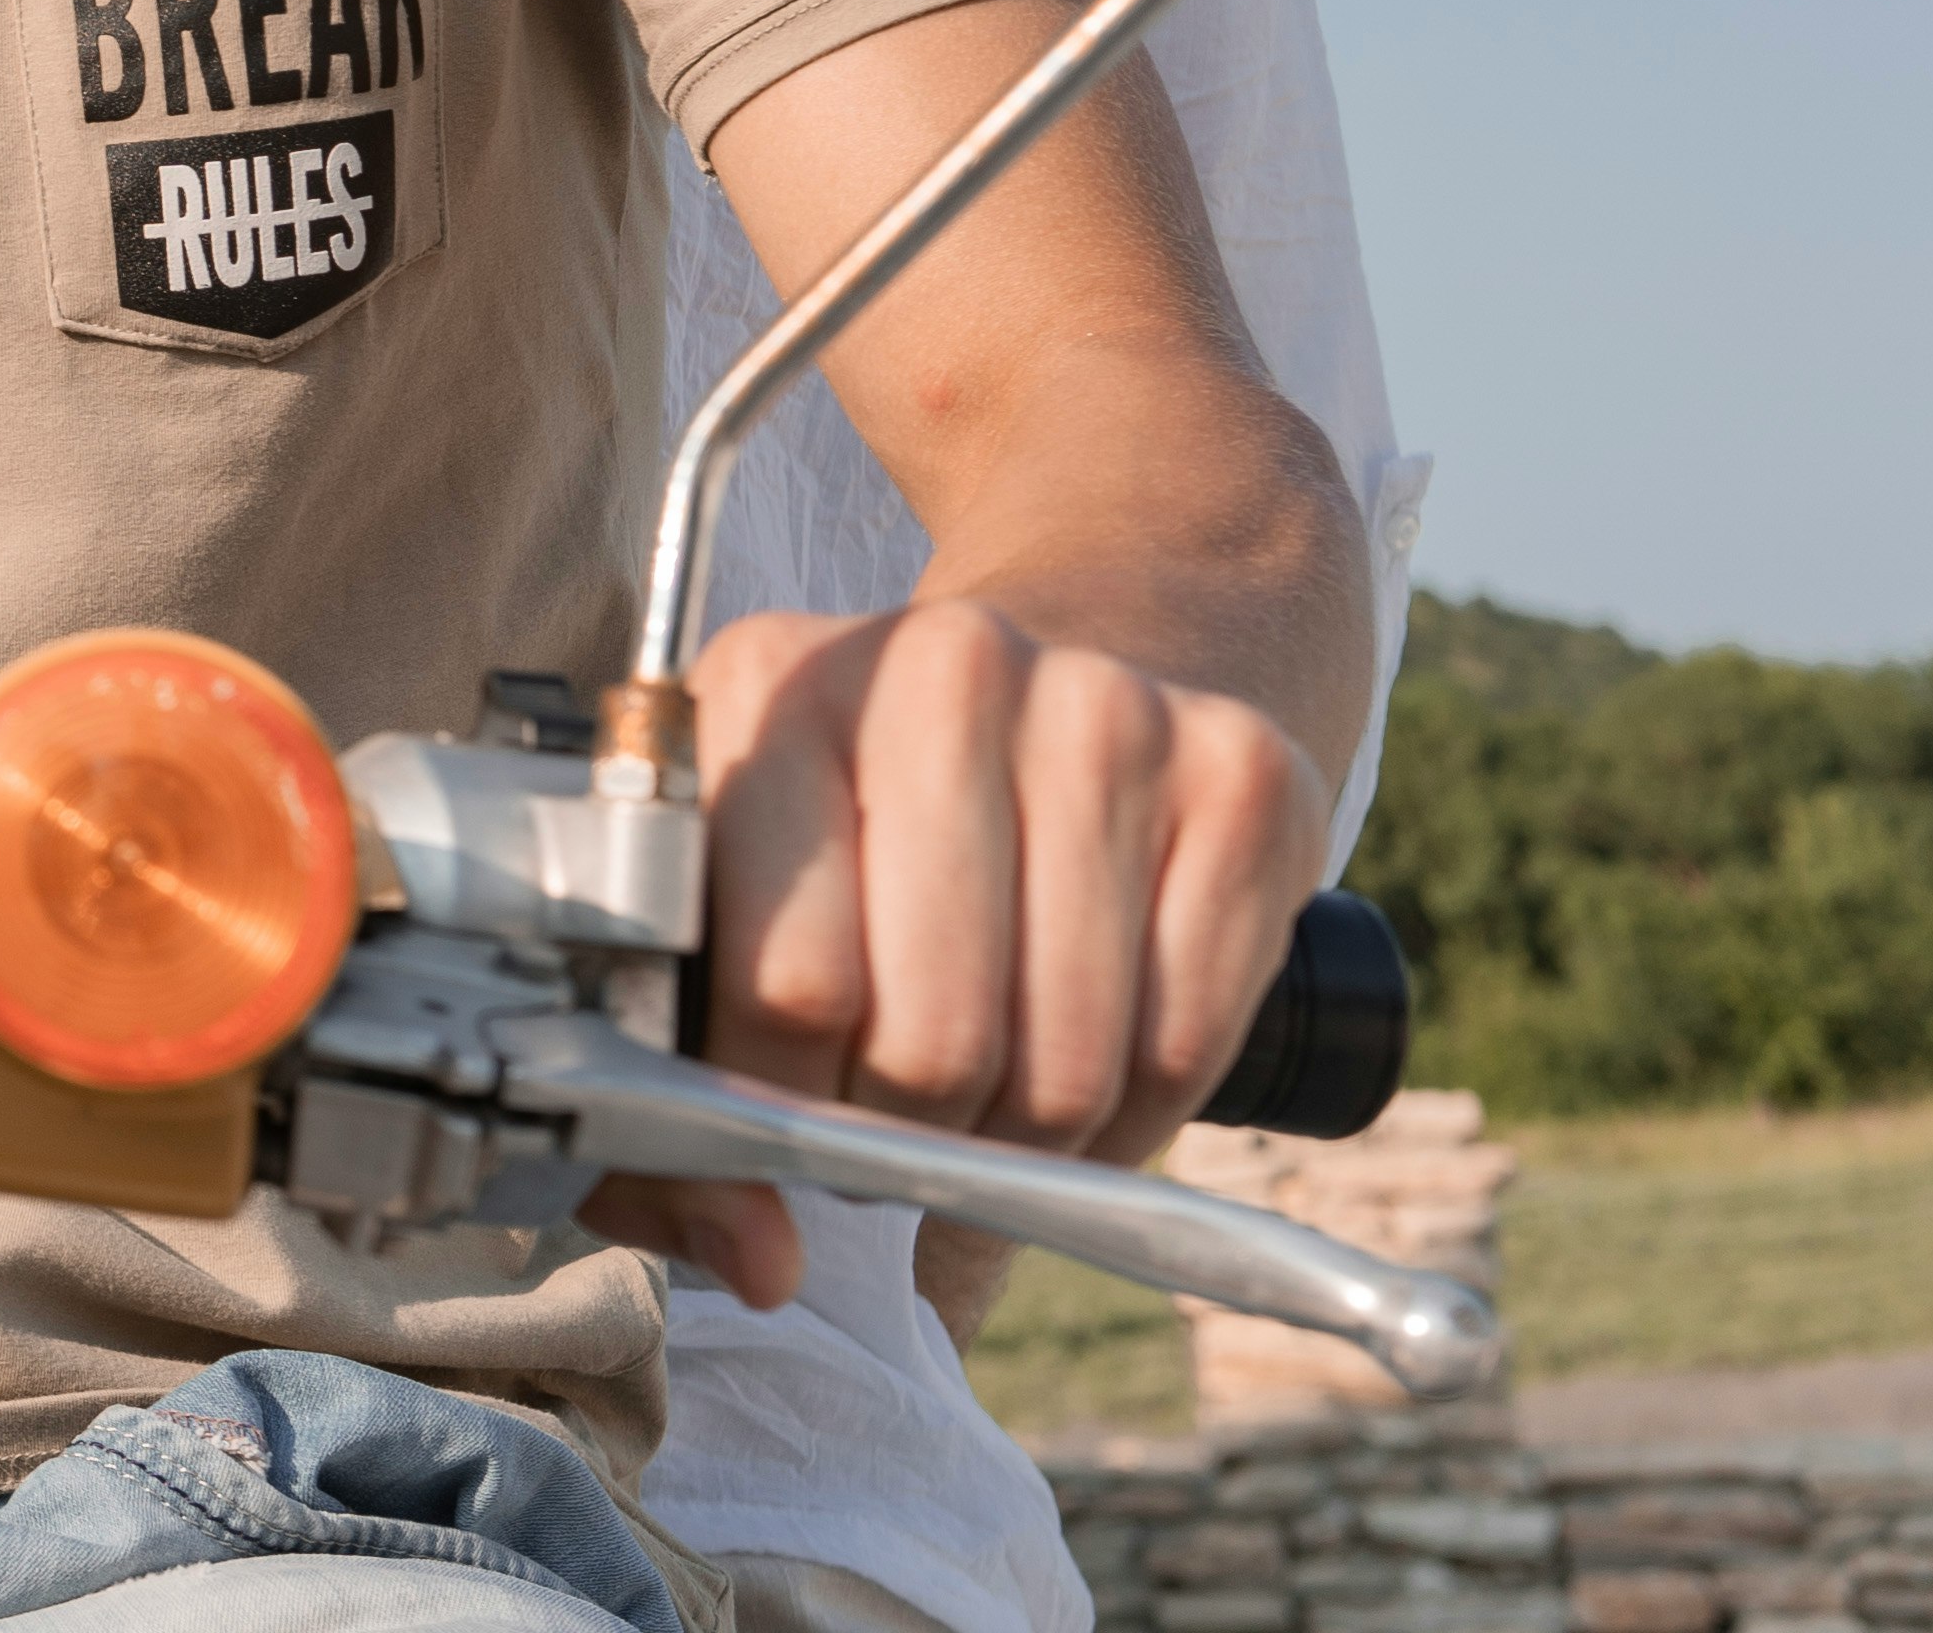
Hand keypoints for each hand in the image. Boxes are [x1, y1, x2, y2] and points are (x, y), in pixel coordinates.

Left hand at [581, 598, 1326, 1309]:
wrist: (1056, 688)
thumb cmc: (855, 849)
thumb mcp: (730, 938)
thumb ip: (686, 1132)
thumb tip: (764, 1267)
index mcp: (774, 689)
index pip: (791, 984)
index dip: (789, 1113)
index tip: (793, 1127)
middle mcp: (944, 667)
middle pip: (934, 1040)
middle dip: (911, 1136)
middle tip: (899, 1112)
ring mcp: (1109, 708)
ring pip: (1067, 1066)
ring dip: (1022, 1141)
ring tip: (985, 1090)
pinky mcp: (1246, 774)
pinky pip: (1186, 1051)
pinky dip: (1134, 1117)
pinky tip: (1087, 1061)